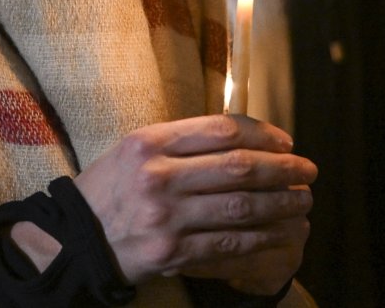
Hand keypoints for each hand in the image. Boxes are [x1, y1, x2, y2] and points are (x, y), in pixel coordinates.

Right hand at [65, 114, 314, 288]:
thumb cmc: (112, 187)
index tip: (287, 141)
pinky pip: (229, 246)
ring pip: (241, 208)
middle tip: (308, 171)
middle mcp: (157, 177)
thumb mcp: (136, 148)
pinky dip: (262, 240)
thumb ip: (183, 140)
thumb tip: (247, 139)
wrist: (76, 238)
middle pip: (239, 168)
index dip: (264, 134)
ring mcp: (165, 218)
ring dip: (282, 205)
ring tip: (303, 202)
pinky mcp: (171, 253)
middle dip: (283, 169)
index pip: (222, 130)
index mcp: (149, 142)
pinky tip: (281, 235)